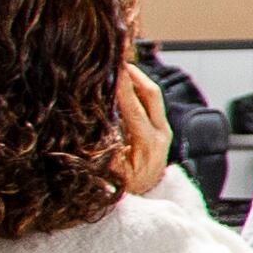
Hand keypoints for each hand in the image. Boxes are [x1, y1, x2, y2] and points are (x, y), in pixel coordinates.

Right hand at [111, 68, 176, 197]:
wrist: (147, 195)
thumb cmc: (127, 187)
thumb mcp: (113, 176)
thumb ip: (103, 155)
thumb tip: (88, 136)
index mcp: (148, 143)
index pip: (134, 107)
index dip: (123, 86)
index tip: (114, 67)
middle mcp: (161, 133)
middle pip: (150, 94)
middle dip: (134, 73)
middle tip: (118, 57)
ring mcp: (164, 130)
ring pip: (152, 96)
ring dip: (137, 79)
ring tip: (120, 64)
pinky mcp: (162, 128)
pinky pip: (151, 103)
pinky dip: (138, 89)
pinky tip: (125, 81)